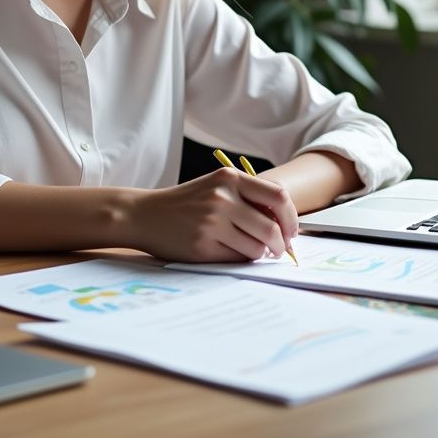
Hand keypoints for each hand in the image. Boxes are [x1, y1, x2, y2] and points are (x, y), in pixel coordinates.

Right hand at [123, 168, 298, 262]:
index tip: (291, 230)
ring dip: (260, 253)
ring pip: (256, 247)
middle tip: (279, 250)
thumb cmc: (186, 202)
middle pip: (271, 226)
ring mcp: (212, 222)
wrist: (145, 214)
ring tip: (251, 250)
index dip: (291, 217)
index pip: (278, 196)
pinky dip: (241, 259)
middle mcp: (222, 197)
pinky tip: (231, 252)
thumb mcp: (217, 186)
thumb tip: (285, 222)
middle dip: (281, 243)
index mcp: (230, 178)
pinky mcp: (202, 246)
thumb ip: (248, 196)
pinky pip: (237, 258)